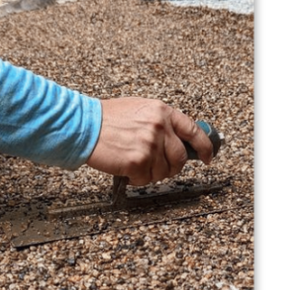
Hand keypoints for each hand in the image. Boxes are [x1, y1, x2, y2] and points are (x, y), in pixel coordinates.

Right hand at [86, 97, 213, 184]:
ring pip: (163, 172)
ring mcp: (150, 144)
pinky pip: (145, 179)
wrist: (83, 125)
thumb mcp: (139, 110)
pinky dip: (136, 178)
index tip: (207, 157)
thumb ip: (160, 122)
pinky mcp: (138, 161)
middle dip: (172, 167)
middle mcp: (160, 127)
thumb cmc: (105, 118)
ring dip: (150, 173)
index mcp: (162, 112)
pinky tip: (126, 168)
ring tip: (134, 163)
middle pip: (180, 158)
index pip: (194, 132)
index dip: (204, 148)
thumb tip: (176, 139)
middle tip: (159, 168)